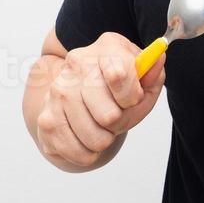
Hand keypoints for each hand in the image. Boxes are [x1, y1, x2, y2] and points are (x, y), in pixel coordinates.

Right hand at [35, 30, 165, 167]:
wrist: (81, 94)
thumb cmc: (119, 87)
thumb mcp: (142, 78)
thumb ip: (152, 74)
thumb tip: (157, 60)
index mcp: (105, 48)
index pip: (119, 75)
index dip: (132, 97)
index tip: (132, 100)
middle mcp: (76, 65)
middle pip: (108, 114)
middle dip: (119, 122)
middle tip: (115, 116)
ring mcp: (57, 91)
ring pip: (93, 136)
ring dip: (104, 140)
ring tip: (103, 129)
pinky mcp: (45, 118)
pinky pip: (73, 150)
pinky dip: (87, 154)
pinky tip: (88, 142)